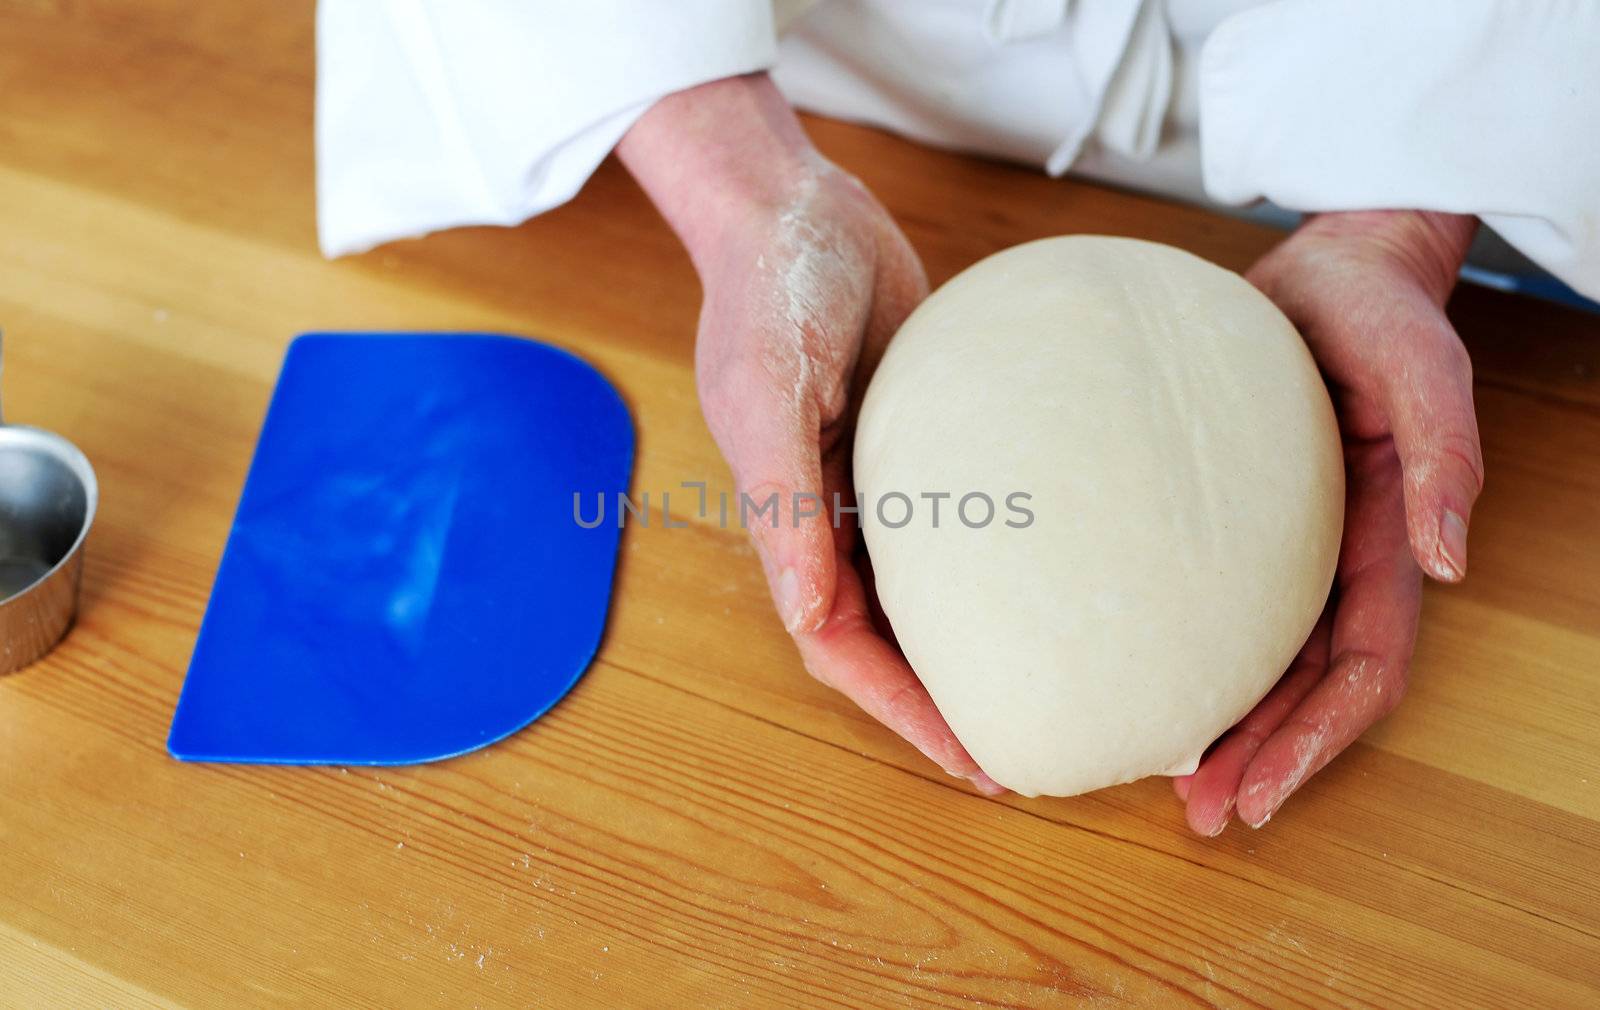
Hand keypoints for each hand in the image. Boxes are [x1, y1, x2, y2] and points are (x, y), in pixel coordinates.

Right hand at [619, 75, 1003, 793]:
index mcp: (790, 520)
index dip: (903, 713)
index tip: (974, 761)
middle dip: (944, 703)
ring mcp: (879, 481)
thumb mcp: (767, 388)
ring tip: (1049, 686)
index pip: (841, 647)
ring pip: (926, 594)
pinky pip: (959, 525)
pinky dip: (995, 568)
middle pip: (887, 639)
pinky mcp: (920, 441)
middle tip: (1028, 750)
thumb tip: (806, 616)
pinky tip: (1051, 582)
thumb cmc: (771, 288)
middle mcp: (833, 516)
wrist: (795, 205)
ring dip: (973, 648)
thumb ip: (780, 501)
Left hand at [1177, 210, 1483, 833]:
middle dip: (1263, 757)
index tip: (1259, 794)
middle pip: (1304, 686)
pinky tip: (1138, 675)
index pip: (1361, 669)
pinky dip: (1186, 650)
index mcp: (1385, 539)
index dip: (1316, 740)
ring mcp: (1285, 543)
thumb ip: (1445, 458)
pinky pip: (1214, 601)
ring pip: (1259, 658)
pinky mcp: (1234, 518)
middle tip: (1200, 816)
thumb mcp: (1424, 370)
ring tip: (1169, 782)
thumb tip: (1451, 563)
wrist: (1332, 266)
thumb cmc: (1382, 312)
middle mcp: (1334, 557)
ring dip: (1224, 725)